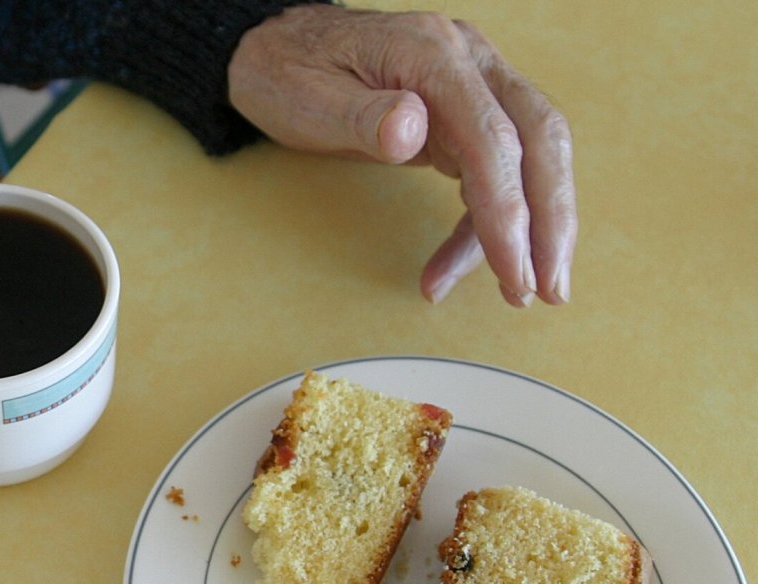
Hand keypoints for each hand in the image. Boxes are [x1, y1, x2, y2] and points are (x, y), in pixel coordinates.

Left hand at [229, 5, 575, 305]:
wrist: (276, 48)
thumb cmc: (288, 72)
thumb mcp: (309, 96)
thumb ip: (363, 116)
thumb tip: (412, 131)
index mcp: (430, 53)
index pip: (491, 136)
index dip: (508, 209)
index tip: (514, 271)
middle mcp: (467, 60)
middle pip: (538, 139)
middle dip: (551, 220)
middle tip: (548, 289)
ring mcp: (472, 84)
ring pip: (530, 156)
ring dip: (534, 228)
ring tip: (518, 292)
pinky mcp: (465, 113)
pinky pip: (495, 169)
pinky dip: (486, 222)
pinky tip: (457, 262)